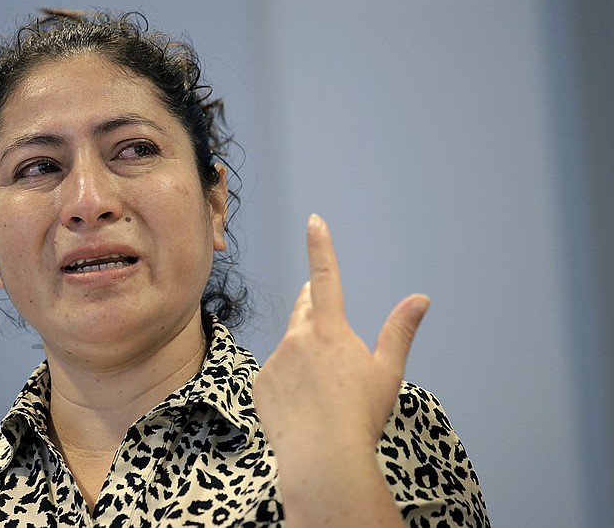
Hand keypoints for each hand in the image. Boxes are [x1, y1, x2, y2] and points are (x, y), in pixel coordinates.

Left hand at [254, 214, 429, 490]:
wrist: (322, 459)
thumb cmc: (360, 416)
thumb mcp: (387, 372)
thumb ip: (399, 331)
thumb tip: (420, 299)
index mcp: (329, 329)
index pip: (326, 277)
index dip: (321, 246)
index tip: (314, 220)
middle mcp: (297, 337)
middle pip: (305, 309)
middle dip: (314, 306)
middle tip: (327, 328)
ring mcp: (274, 360)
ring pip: (290, 347)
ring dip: (303, 356)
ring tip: (322, 392)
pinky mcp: (260, 383)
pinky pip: (275, 374)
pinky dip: (287, 383)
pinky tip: (301, 407)